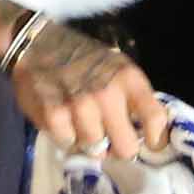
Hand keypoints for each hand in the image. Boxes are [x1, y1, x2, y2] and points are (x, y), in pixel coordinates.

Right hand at [7, 21, 168, 159]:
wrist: (37, 42)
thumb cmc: (82, 58)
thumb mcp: (117, 68)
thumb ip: (132, 98)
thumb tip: (145, 135)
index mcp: (129, 80)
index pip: (156, 119)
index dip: (156, 141)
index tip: (148, 144)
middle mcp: (108, 94)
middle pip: (126, 149)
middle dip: (118, 148)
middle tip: (109, 140)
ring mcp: (80, 106)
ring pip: (95, 150)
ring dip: (88, 142)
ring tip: (80, 124)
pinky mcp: (54, 115)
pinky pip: (68, 144)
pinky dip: (65, 137)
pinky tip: (62, 121)